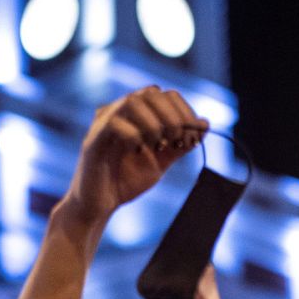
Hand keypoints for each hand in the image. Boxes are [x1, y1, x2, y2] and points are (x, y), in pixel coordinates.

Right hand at [58, 86, 207, 229]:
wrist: (101, 206)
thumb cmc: (126, 180)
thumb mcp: (161, 161)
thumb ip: (181, 143)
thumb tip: (205, 124)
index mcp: (135, 114)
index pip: (163, 94)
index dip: (184, 110)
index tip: (193, 135)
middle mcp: (119, 112)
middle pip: (150, 92)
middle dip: (172, 115)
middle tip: (178, 140)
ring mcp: (104, 123)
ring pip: (132, 101)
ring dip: (154, 123)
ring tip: (159, 145)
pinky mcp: (93, 140)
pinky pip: (114, 124)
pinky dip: (134, 136)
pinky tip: (138, 151)